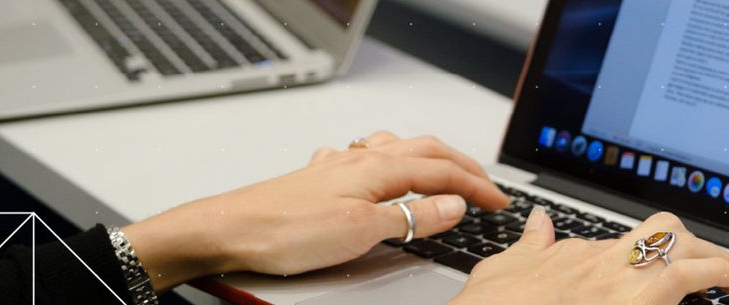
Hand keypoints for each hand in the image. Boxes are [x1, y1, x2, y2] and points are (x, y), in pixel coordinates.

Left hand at [122, 131, 509, 291]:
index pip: (442, 172)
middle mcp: (359, 160)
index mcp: (377, 169)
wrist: (230, 229)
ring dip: (427, 157)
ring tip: (444, 170)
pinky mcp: (320, 179)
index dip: (476, 186)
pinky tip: (378, 167)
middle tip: (485, 186)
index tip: (498, 202)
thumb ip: (411, 217)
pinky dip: (387, 160)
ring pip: (396, 149)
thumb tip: (454, 204)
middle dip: (460, 166)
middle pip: (424, 152)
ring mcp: (339, 167)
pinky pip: (364, 158)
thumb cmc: (285, 230)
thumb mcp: (361, 231)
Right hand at [450, 208, 728, 304]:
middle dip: (683, 241)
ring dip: (710, 257)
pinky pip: (694, 276)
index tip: (640, 267)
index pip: (614, 244)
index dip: (633, 256)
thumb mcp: (502, 269)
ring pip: (680, 248)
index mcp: (570, 254)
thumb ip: (529, 246)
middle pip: (656, 231)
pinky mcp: (646, 295)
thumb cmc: (494, 304)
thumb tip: (539, 222)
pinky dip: (721, 275)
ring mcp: (624, 278)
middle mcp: (602, 260)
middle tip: (702, 258)